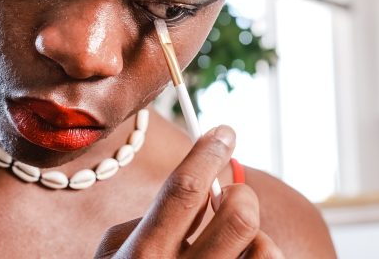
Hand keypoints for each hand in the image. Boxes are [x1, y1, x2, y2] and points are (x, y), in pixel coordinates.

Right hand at [94, 126, 283, 258]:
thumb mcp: (113, 256)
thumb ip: (148, 219)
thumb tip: (201, 186)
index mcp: (142, 258)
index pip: (184, 190)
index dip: (208, 152)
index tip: (224, 132)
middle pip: (237, 214)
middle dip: (240, 194)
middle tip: (228, 196)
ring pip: (265, 248)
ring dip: (256, 235)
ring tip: (234, 244)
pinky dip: (262, 258)